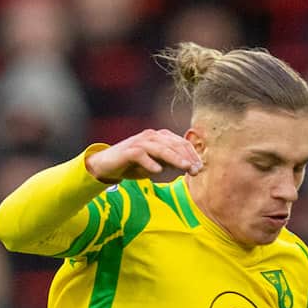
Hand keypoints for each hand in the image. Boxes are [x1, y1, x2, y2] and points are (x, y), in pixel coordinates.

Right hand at [85, 129, 202, 183]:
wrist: (107, 165)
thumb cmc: (135, 164)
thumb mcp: (156, 164)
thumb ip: (171, 162)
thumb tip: (190, 167)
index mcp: (160, 137)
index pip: (181, 143)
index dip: (192, 155)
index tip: (200, 168)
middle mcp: (151, 136)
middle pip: (174, 145)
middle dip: (187, 158)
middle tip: (196, 170)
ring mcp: (140, 142)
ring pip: (161, 148)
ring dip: (174, 158)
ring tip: (185, 168)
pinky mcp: (128, 151)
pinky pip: (141, 155)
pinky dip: (150, 163)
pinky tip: (158, 171)